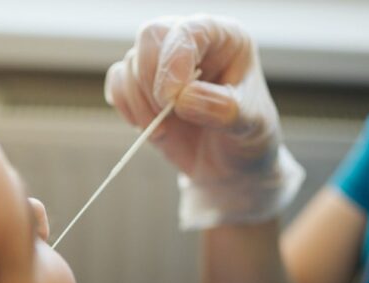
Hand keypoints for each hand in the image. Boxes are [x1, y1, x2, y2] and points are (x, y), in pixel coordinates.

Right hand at [105, 14, 303, 228]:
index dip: (174, 59)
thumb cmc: (246, 138)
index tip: (172, 99)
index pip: (190, 30)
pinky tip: (148, 128)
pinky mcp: (141, 87)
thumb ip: (223, 110)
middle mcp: (191, 44)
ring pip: (130, 64)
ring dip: (140, 103)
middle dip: (151, 80)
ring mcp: (163, 65)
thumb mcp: (251, 126)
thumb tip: (182, 99)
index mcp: (225, 39)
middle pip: (150, 36)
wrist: (228, 166)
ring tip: (164, 130)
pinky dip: (126, 108)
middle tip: (166, 113)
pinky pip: (117, 83)